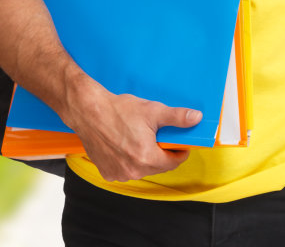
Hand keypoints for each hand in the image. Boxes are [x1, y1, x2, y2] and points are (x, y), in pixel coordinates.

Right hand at [64, 84, 198, 181]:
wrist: (88, 111)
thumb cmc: (118, 111)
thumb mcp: (153, 111)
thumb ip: (177, 117)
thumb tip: (196, 118)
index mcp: (146, 157)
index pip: (173, 162)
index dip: (179, 152)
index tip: (179, 144)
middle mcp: (132, 170)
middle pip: (158, 167)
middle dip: (163, 155)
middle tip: (158, 138)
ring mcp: (118, 174)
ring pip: (142, 170)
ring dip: (146, 159)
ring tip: (141, 140)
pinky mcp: (107, 173)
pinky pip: (126, 171)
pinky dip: (129, 162)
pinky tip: (126, 147)